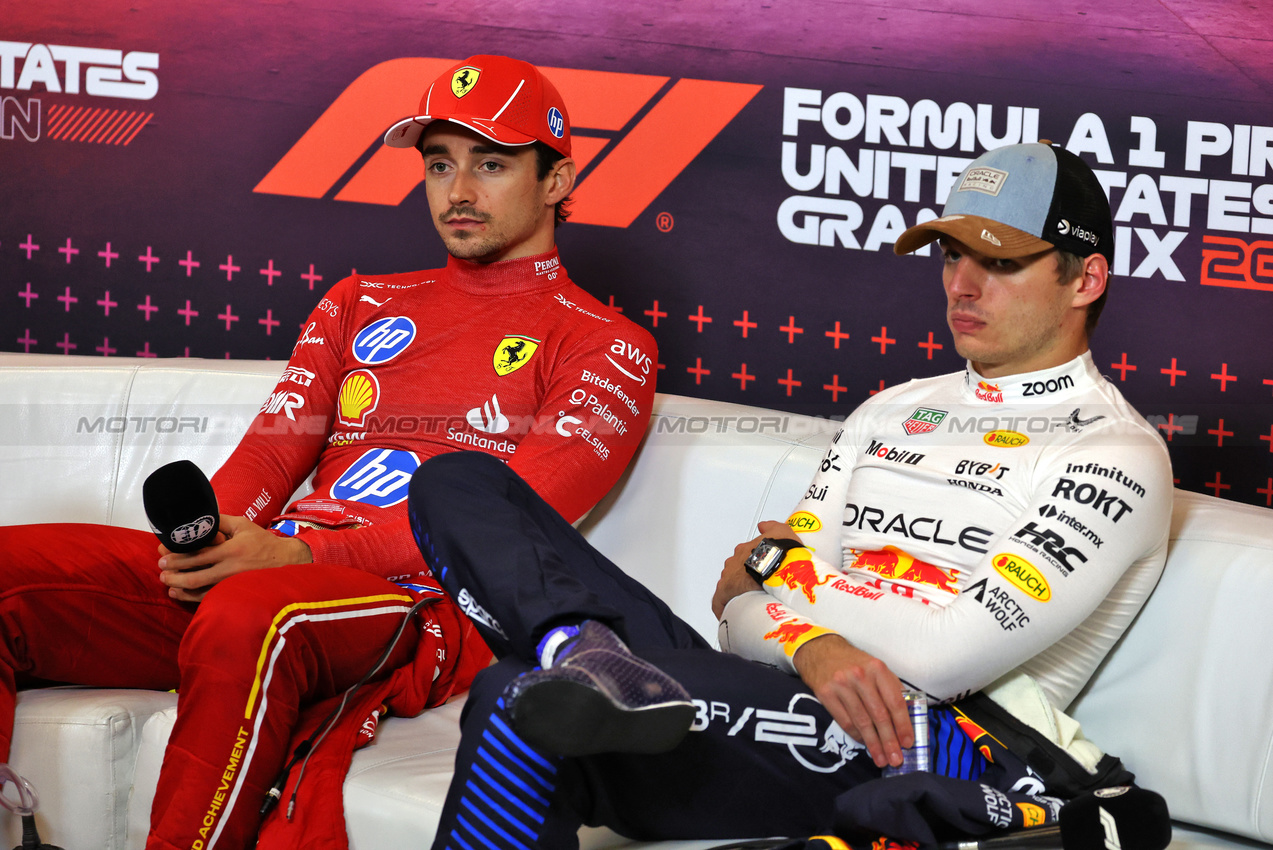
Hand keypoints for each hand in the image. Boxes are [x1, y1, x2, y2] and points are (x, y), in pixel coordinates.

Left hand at [158, 514, 311, 602]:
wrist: (286, 562)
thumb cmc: (262, 542)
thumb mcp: (243, 525)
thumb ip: (220, 521)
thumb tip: (198, 518)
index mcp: (231, 550)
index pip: (198, 554)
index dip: (177, 556)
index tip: (162, 556)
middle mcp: (231, 569)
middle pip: (195, 575)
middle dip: (174, 573)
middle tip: (160, 571)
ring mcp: (232, 584)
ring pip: (200, 590)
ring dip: (180, 588)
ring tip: (168, 583)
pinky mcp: (235, 593)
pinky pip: (209, 598)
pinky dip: (192, 598)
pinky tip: (181, 593)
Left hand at [711, 520, 802, 618]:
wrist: (777, 562)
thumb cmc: (781, 550)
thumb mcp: (781, 531)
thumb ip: (771, 527)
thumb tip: (763, 526)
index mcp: (746, 550)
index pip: (742, 559)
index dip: (749, 568)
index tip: (756, 576)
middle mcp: (735, 561)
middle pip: (734, 572)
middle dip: (742, 582)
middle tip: (754, 592)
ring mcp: (729, 575)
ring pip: (728, 586)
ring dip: (736, 595)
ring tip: (748, 606)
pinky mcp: (726, 590)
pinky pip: (720, 601)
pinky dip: (723, 608)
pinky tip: (730, 616)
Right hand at [792, 633, 912, 769]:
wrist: (820, 651)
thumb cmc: (854, 663)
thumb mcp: (875, 668)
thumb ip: (891, 689)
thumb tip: (906, 719)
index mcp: (877, 669)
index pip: (895, 701)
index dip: (903, 725)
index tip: (908, 743)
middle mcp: (860, 676)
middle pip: (879, 715)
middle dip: (889, 741)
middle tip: (896, 760)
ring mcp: (841, 685)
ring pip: (862, 722)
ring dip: (873, 744)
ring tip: (881, 759)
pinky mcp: (825, 693)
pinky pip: (845, 721)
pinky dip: (856, 736)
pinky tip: (864, 743)